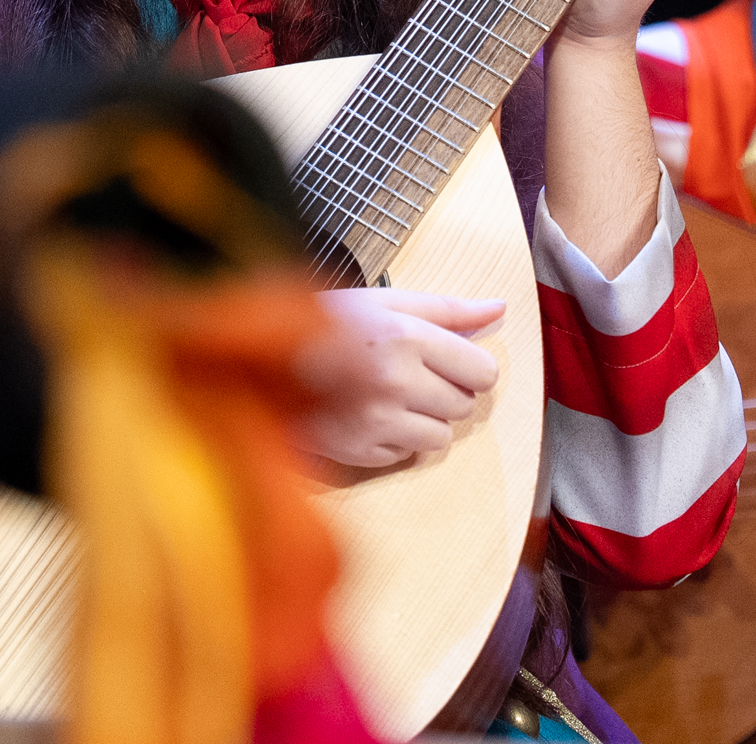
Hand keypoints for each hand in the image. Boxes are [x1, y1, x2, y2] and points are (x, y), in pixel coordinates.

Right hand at [293, 288, 502, 467]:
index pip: (482, 371)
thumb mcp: (384, 301)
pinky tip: (367, 414)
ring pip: (441, 437)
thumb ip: (446, 308)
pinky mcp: (360, 452)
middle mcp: (396, 381)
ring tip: (389, 398)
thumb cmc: (325, 322)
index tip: (450, 363)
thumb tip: (498, 308)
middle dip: (445, 392)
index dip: (470, 368)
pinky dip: (394, 440)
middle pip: (464, 405)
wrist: (256, 357)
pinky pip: (406, 455)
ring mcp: (377, 421)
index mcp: (406, 337)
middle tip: (410, 376)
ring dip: (424, 420)